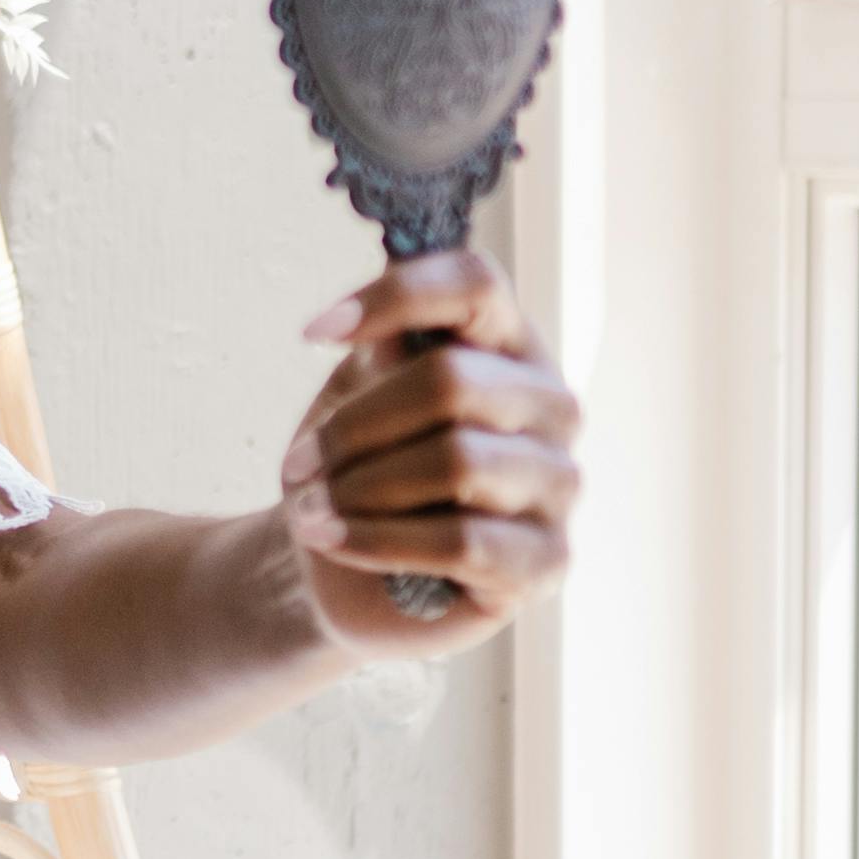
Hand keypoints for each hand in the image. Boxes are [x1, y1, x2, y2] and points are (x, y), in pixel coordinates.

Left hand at [276, 253, 579, 655]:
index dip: (395, 296)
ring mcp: (559, 483)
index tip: (311, 333)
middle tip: (298, 462)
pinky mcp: (548, 560)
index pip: (476, 284)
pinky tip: (331, 539)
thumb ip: (380, 359)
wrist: (344, 574)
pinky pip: (461, 541)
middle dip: (355, 427)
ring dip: (362, 488)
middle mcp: (551, 405)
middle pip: (452, 380)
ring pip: (458, 462)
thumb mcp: (355, 399)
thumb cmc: (359, 471)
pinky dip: (379, 540)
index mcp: (508, 345)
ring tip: (310, 509)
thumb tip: (386, 332)